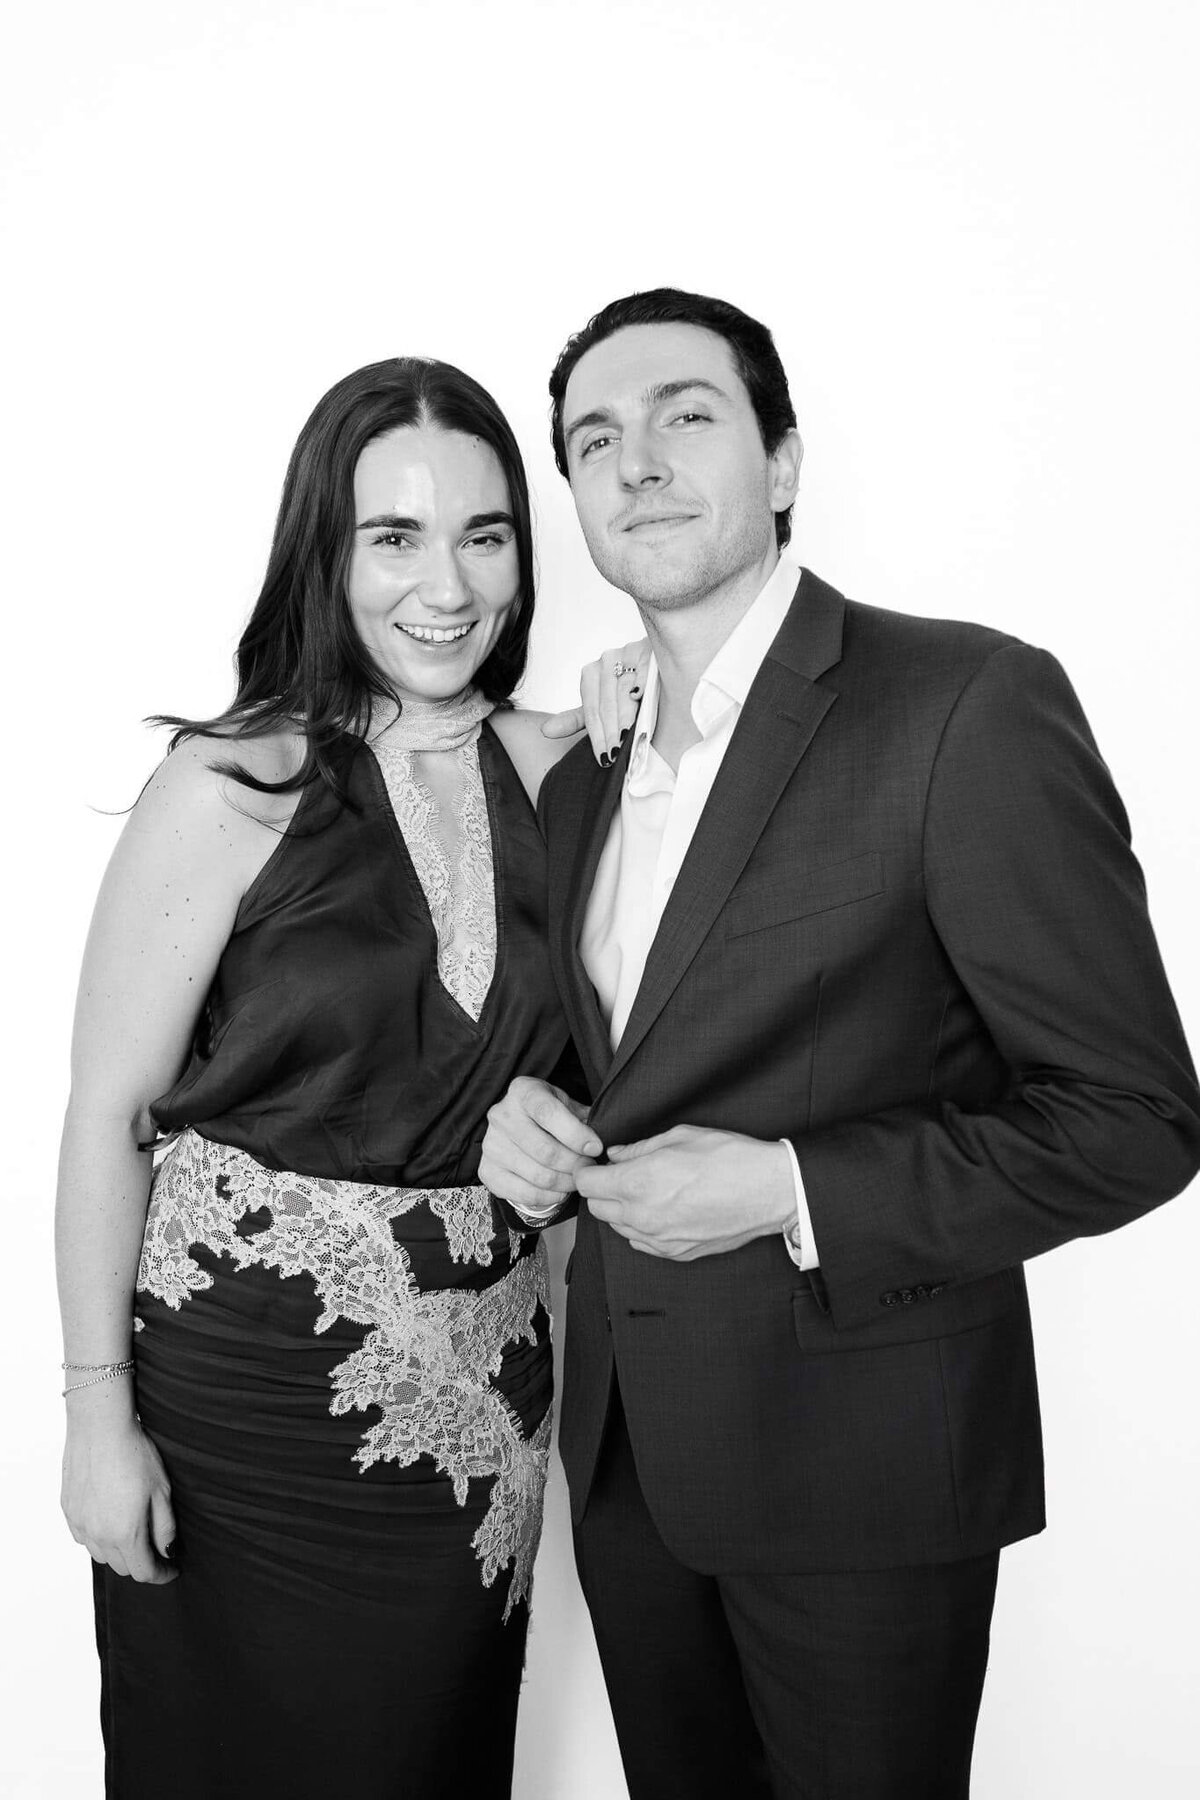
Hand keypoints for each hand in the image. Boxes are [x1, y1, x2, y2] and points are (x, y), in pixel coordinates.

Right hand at [62, 1401, 177, 1583]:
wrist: (100, 1426)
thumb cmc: (135, 1453)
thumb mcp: (162, 1490)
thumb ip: (165, 1527)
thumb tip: (167, 1552)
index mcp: (125, 1533)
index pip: (144, 1572)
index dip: (162, 1575)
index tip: (172, 1569)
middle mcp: (98, 1535)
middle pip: (123, 1567)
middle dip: (143, 1562)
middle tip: (157, 1547)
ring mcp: (80, 1524)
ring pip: (101, 1555)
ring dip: (119, 1551)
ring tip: (134, 1531)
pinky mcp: (68, 1510)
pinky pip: (85, 1538)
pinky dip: (99, 1538)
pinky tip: (110, 1520)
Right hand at [480, 1077, 602, 1214]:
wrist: (518, 1127)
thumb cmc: (549, 1115)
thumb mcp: (567, 1105)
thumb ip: (584, 1119)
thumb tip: (600, 1143)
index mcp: (522, 1091)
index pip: (548, 1112)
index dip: (576, 1134)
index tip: (596, 1148)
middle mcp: (501, 1115)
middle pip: (545, 1150)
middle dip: (576, 1165)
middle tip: (590, 1168)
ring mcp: (491, 1144)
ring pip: (538, 1175)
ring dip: (566, 1183)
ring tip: (578, 1179)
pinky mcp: (487, 1170)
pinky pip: (523, 1193)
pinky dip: (549, 1197)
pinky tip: (560, 1190)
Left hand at [541, 638, 649, 763]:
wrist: (653, 662)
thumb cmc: (628, 689)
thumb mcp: (600, 704)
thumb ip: (575, 718)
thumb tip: (545, 731)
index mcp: (591, 673)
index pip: (591, 711)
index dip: (597, 736)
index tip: (604, 759)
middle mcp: (606, 661)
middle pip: (606, 704)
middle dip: (610, 733)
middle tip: (614, 755)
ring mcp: (626, 652)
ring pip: (622, 691)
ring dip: (624, 717)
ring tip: (626, 738)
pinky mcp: (647, 649)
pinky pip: (641, 669)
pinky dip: (640, 683)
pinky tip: (638, 697)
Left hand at [576, 1126, 794, 1260]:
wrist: (768, 1191)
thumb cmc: (729, 1157)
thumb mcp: (680, 1137)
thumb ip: (639, 1148)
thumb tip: (617, 1154)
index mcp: (638, 1183)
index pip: (586, 1184)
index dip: (587, 1171)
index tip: (596, 1164)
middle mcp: (643, 1216)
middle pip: (597, 1208)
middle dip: (601, 1190)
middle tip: (620, 1174)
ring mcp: (659, 1240)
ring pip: (618, 1227)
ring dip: (621, 1209)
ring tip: (645, 1190)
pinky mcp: (677, 1253)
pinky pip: (642, 1243)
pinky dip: (641, 1227)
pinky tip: (661, 1210)